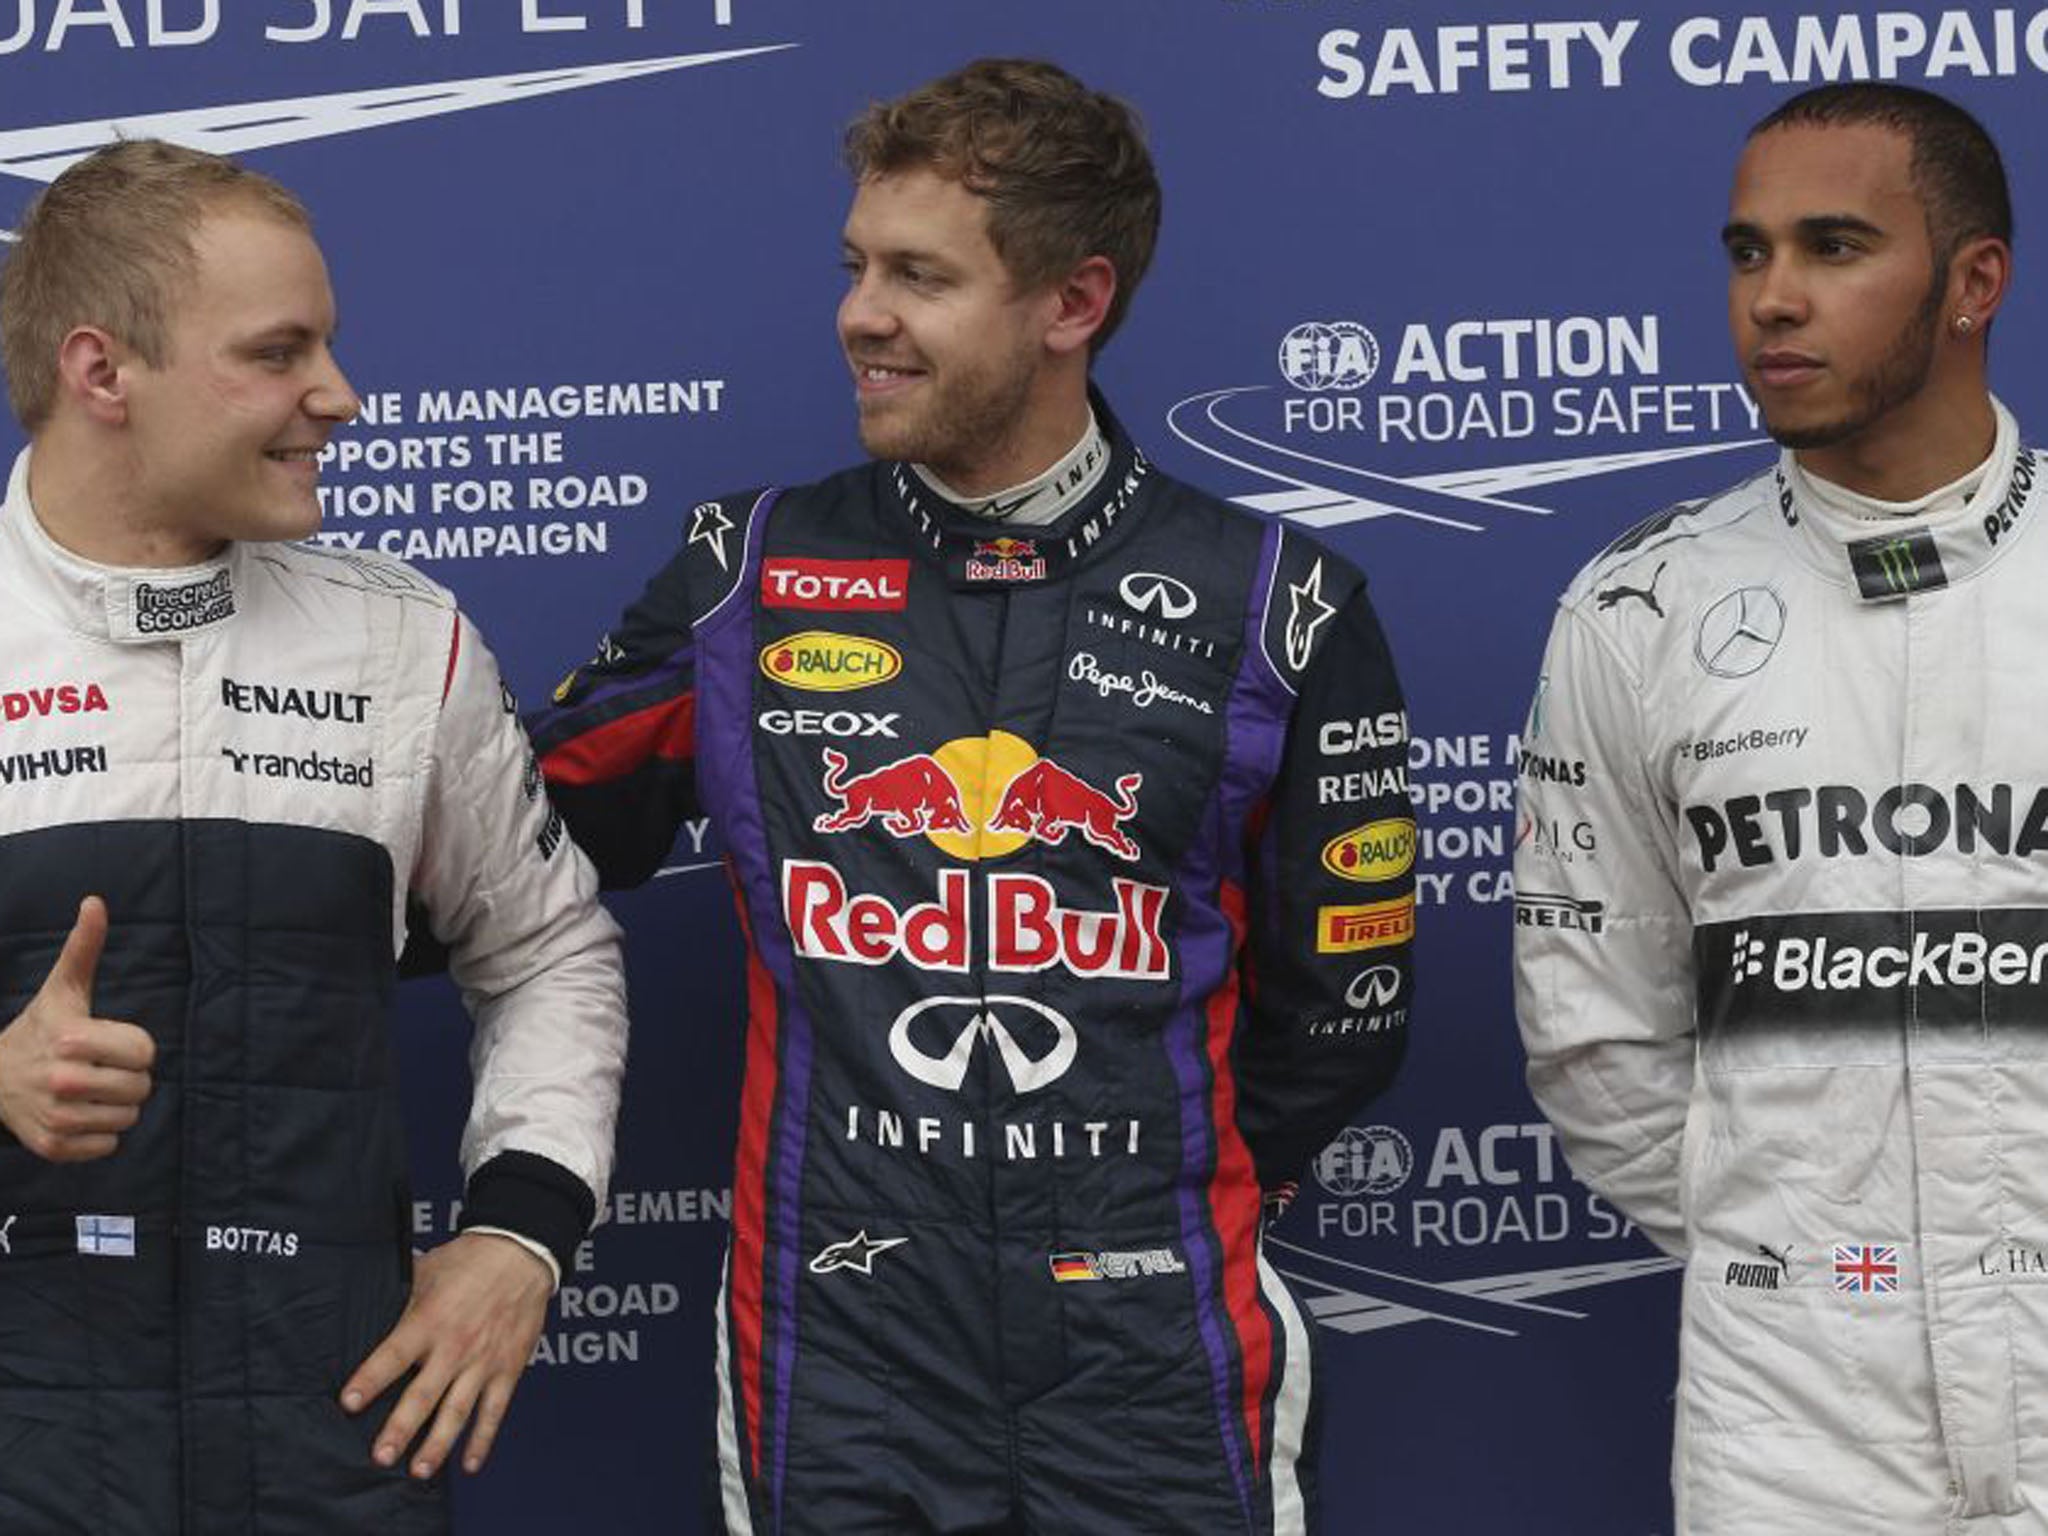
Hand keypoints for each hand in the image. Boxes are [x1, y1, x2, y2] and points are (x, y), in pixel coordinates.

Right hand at [0, 896, 154, 1160]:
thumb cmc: (41, 1028)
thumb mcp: (63, 988)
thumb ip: (84, 948)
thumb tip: (95, 902)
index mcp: (72, 1039)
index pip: (146, 1052)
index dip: (135, 1047)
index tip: (108, 1042)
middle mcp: (62, 1080)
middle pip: (142, 1087)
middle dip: (129, 1077)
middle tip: (99, 1067)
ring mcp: (56, 1118)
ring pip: (129, 1117)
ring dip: (115, 1105)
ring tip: (88, 1089)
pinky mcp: (53, 1148)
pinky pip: (110, 1144)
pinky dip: (100, 1133)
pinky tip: (77, 1113)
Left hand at [340, 1231, 552, 1477]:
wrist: (520, 1253)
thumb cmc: (469, 1261)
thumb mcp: (426, 1272)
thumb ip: (400, 1300)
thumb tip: (366, 1311)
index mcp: (429, 1321)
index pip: (393, 1356)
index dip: (370, 1380)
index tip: (349, 1403)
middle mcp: (454, 1346)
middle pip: (424, 1394)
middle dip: (401, 1428)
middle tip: (382, 1455)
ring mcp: (483, 1362)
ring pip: (458, 1410)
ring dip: (438, 1444)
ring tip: (419, 1471)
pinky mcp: (507, 1369)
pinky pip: (495, 1410)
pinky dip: (483, 1438)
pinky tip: (469, 1463)